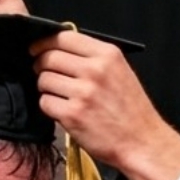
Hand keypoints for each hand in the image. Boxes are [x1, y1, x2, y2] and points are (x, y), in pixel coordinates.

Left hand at [31, 30, 179, 179]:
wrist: (142, 142)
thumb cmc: (131, 110)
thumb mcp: (120, 71)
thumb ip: (94, 58)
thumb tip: (60, 50)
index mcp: (107, 55)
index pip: (64, 37)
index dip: (44, 42)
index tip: (37, 49)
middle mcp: (95, 70)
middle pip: (49, 57)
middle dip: (40, 65)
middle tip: (43, 74)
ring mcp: (83, 92)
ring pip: (44, 80)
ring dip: (46, 88)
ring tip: (59, 96)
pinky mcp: (72, 114)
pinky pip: (45, 102)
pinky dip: (49, 107)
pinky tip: (62, 111)